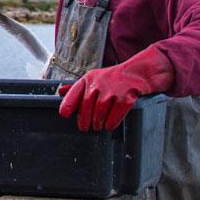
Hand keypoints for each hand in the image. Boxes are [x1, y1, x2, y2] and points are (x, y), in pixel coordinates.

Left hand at [56, 47, 173, 131]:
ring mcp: (114, 90)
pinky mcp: (126, 97)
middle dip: (84, 120)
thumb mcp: (95, 79)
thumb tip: (60, 91)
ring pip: (99, 112)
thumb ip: (78, 87)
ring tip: (98, 127)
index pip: (75, 92)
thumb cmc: (114, 78)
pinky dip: (111, 123)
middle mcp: (99, 83)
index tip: (64, 115)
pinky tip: (109, 125)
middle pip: (86, 106)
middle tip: (85, 128)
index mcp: (89, 78)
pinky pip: (115, 115)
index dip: (68, 104)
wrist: (139, 72)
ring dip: (97, 123)